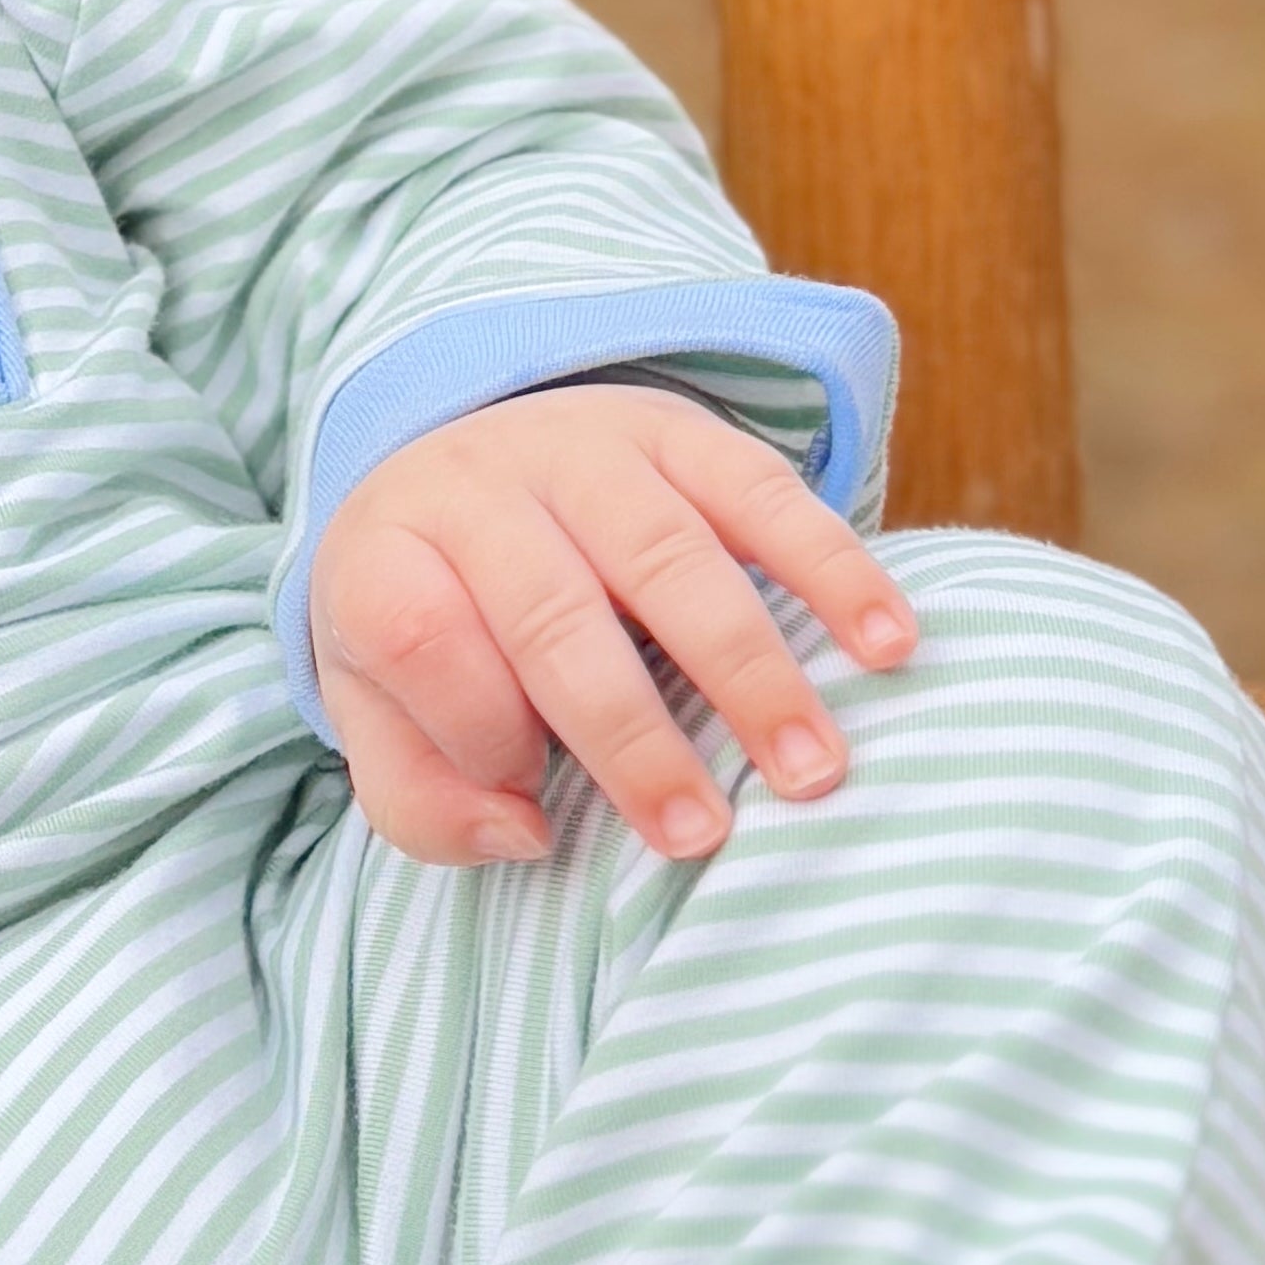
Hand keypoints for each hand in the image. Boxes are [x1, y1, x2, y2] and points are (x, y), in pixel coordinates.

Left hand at [308, 382, 913, 867]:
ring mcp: (585, 448)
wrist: (460, 464)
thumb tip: (523, 833)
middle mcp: (478, 484)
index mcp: (384, 552)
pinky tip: (887, 644)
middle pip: (553, 613)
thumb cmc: (434, 625)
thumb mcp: (377, 711)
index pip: (423, 638)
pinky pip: (765, 491)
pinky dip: (833, 570)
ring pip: (670, 557)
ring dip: (749, 670)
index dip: (480, 729)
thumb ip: (422, 799)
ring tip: (809, 770)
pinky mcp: (681, 430)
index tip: (535, 803)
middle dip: (632, 736)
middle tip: (702, 834)